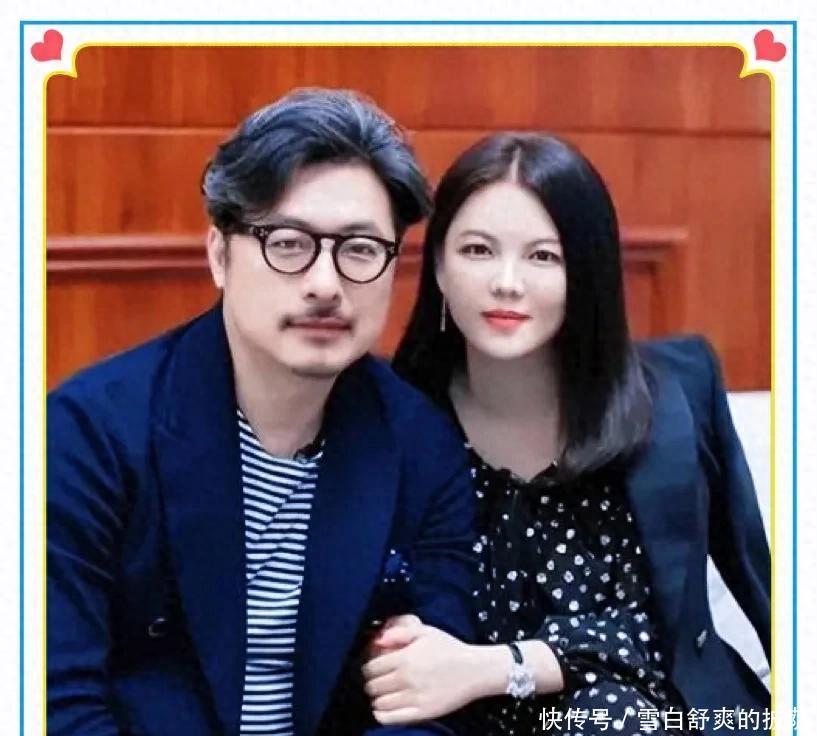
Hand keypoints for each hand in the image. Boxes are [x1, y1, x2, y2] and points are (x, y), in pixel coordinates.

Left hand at [362, 618, 478, 724]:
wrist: (474, 670)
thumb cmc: (449, 648)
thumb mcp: (425, 632)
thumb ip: (399, 633)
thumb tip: (378, 640)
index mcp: (404, 658)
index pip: (371, 668)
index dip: (366, 669)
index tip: (370, 669)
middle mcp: (406, 679)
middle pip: (373, 686)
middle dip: (370, 684)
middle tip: (375, 682)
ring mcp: (413, 698)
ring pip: (380, 703)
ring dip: (376, 699)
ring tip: (381, 695)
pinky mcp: (422, 713)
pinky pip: (392, 718)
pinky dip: (382, 715)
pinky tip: (383, 709)